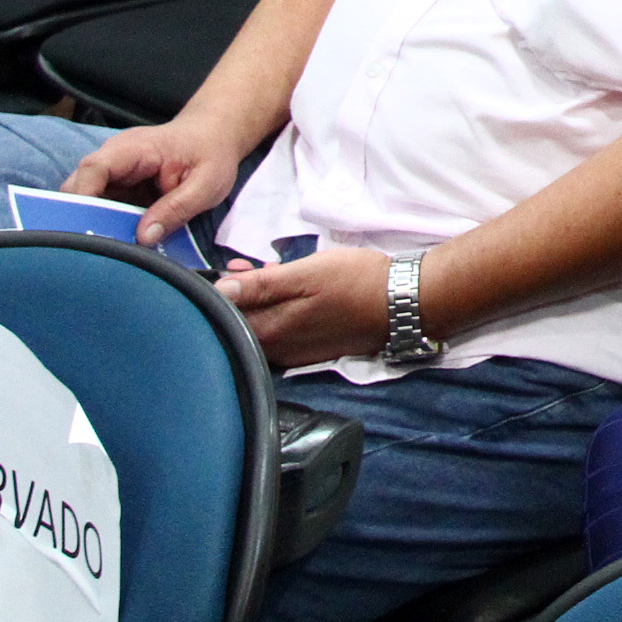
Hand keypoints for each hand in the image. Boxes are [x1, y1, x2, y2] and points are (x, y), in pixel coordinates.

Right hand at [62, 120, 244, 243]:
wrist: (214, 134)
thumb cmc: (212, 152)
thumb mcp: (207, 182)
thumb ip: (177, 208)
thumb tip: (144, 238)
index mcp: (133, 149)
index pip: (93, 169)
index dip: (83, 198)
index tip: (85, 228)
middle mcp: (115, 160)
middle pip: (80, 188)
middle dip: (82, 219)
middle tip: (96, 251)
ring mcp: (115, 175)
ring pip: (87, 202)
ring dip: (94, 226)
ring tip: (106, 253)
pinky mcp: (119, 189)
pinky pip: (103, 209)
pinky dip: (107, 227)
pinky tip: (117, 246)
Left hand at [214, 245, 391, 368]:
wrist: (402, 302)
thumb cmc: (354, 282)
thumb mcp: (306, 273)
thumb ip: (260, 285)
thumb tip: (219, 290)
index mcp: (270, 332)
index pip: (224, 318)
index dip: (221, 291)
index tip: (228, 268)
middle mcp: (278, 351)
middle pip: (241, 325)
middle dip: (238, 296)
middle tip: (245, 266)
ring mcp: (295, 354)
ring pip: (262, 328)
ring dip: (258, 302)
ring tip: (266, 273)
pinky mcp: (312, 350)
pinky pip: (281, 333)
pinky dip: (276, 312)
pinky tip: (288, 293)